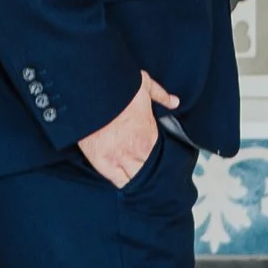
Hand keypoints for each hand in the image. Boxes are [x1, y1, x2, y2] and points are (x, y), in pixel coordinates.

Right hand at [78, 72, 178, 187]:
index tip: (151, 157)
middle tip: (142, 168)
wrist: (93, 94)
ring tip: (134, 177)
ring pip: (135, 180)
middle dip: (146, 171)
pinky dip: (121, 182)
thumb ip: (161, 95)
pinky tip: (122, 179)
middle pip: (147, 172)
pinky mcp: (103, 163)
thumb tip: (174, 102)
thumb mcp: (144, 85)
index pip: (158, 158)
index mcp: (150, 136)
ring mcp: (120, 160)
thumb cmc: (119, 88)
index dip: (156, 160)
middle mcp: (138, 152)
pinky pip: (118, 182)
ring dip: (135, 178)